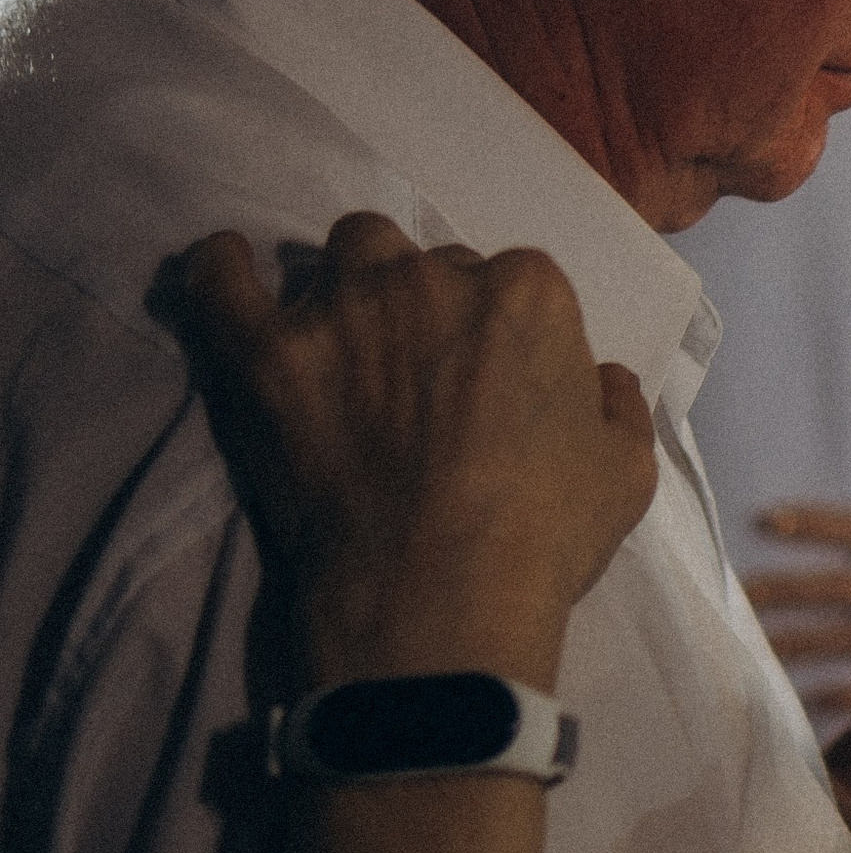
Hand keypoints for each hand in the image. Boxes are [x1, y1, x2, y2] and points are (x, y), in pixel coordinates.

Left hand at [170, 212, 657, 692]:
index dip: (501, 334)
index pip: (513, 283)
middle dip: (426, 307)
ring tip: (346, 342)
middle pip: (426, 263)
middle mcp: (433, 277)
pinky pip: (221, 283)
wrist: (438, 599)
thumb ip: (618, 406)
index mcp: (528, 294)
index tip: (491, 381)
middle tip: (420, 376)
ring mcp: (342, 308)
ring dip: (350, 285)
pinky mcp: (267, 353)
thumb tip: (602, 378)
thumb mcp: (626, 472)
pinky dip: (221, 272)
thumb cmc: (542, 536)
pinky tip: (226, 266)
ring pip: (344, 253)